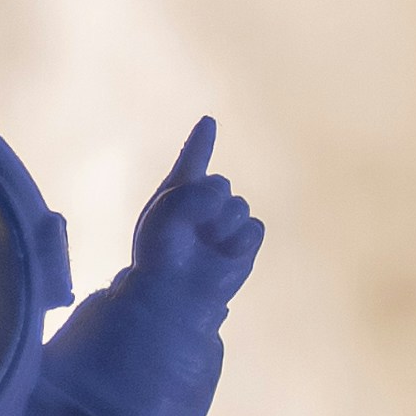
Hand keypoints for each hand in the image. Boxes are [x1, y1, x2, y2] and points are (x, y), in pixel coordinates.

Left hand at [132, 115, 263, 308]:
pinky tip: (222, 254)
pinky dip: (239, 240)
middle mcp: (203, 207)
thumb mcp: (168, 209)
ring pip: (238, 206)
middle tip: (189, 229)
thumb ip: (196, 191)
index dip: (201, 142)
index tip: (207, 123)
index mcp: (177, 195)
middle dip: (207, 202)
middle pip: (220, 184)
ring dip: (222, 224)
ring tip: (205, 245)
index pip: (192, 162)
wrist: (171, 291)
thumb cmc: (161, 250)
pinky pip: (254, 228)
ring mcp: (224, 226)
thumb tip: (225, 195)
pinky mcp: (243, 245)